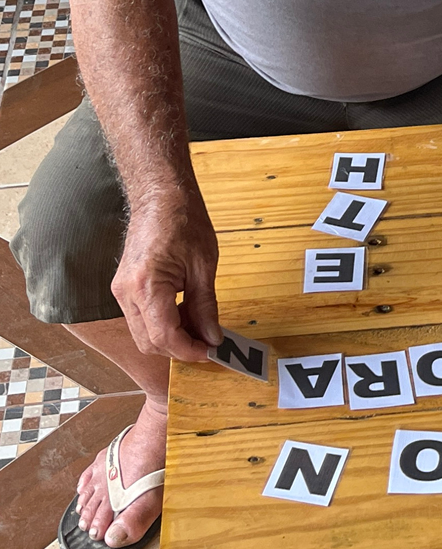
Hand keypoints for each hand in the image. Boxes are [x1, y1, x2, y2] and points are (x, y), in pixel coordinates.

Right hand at [110, 188, 221, 361]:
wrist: (159, 196)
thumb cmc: (182, 221)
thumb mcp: (204, 266)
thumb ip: (206, 307)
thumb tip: (212, 337)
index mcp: (147, 284)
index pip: (165, 336)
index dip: (189, 350)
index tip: (211, 352)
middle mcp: (127, 292)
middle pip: (150, 342)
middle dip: (179, 349)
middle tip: (208, 344)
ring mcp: (121, 290)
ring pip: (143, 334)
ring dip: (170, 338)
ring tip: (199, 328)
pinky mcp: (123, 288)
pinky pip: (140, 319)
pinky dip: (161, 325)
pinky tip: (183, 315)